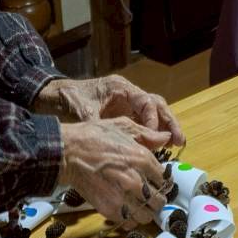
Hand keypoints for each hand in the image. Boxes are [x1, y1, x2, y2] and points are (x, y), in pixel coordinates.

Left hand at [37, 75, 184, 146]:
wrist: (58, 97)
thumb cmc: (70, 98)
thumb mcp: (82, 110)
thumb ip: (98, 123)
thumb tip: (109, 140)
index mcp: (121, 88)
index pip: (146, 101)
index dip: (152, 119)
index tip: (154, 137)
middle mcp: (129, 95)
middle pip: (157, 105)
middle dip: (169, 122)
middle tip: (179, 140)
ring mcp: (128, 105)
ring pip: (154, 115)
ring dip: (165, 129)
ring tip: (175, 145)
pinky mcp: (125, 117)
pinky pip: (144, 125)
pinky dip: (153, 136)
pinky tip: (159, 149)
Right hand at [58, 118, 171, 226]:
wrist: (68, 152)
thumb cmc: (93, 136)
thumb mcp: (123, 126)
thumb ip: (147, 135)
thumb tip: (166, 138)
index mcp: (143, 158)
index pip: (165, 180)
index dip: (163, 183)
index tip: (158, 184)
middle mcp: (136, 179)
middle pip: (159, 201)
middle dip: (156, 201)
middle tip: (150, 199)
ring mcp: (123, 196)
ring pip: (146, 216)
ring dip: (144, 213)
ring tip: (139, 208)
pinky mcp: (109, 209)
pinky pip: (129, 223)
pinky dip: (130, 221)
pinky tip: (126, 213)